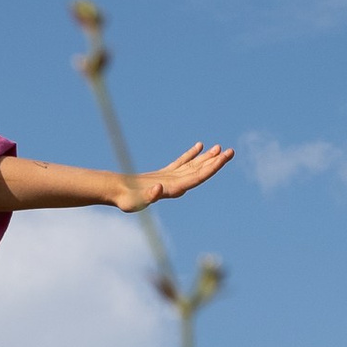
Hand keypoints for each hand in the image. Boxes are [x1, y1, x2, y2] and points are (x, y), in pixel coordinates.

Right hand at [119, 140, 233, 210]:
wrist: (115, 194)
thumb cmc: (125, 198)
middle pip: (200, 172)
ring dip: (207, 158)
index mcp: (173, 189)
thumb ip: (147, 196)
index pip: (197, 177)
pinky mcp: (164, 174)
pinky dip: (191, 154)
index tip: (223, 159)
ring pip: (193, 166)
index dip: (211, 168)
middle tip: (231, 152)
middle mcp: (176, 185)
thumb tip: (158, 189)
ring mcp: (171, 179)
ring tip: (220, 148)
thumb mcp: (134, 200)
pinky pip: (182, 163)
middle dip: (216, 162)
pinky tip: (200, 146)